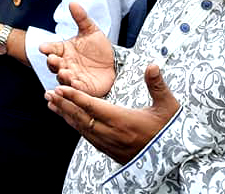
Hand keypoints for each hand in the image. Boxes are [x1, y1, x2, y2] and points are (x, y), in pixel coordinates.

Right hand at [39, 2, 114, 97]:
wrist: (114, 63)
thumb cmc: (98, 48)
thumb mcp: (91, 30)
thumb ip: (81, 18)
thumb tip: (72, 3)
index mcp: (64, 50)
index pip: (52, 48)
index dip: (47, 48)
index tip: (43, 47)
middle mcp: (66, 64)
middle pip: (55, 64)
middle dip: (52, 62)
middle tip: (53, 59)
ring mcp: (73, 76)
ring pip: (63, 78)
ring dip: (62, 76)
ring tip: (64, 73)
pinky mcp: (83, 88)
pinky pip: (76, 89)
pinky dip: (74, 88)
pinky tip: (75, 84)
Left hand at [44, 64, 179, 164]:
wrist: (176, 159)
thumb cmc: (172, 130)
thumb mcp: (169, 106)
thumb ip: (157, 85)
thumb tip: (152, 64)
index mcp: (124, 121)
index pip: (93, 106)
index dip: (75, 97)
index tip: (60, 88)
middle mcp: (113, 134)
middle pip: (82, 118)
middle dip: (64, 105)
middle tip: (48, 93)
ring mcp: (110, 145)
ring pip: (82, 129)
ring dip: (66, 116)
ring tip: (52, 104)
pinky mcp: (110, 152)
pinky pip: (88, 138)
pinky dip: (76, 127)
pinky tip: (69, 120)